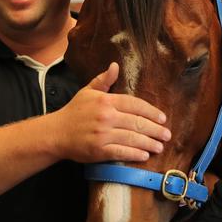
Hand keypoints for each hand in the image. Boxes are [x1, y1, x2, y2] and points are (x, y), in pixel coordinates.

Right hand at [50, 62, 170, 162]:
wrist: (55, 133)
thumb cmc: (74, 112)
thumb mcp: (88, 92)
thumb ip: (104, 80)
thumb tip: (115, 66)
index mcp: (106, 101)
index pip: (135, 104)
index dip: (151, 112)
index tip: (162, 118)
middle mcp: (106, 117)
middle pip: (137, 123)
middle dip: (155, 130)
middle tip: (166, 135)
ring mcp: (102, 135)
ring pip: (132, 138)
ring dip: (149, 143)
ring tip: (159, 146)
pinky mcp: (98, 151)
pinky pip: (121, 152)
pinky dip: (134, 154)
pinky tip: (144, 155)